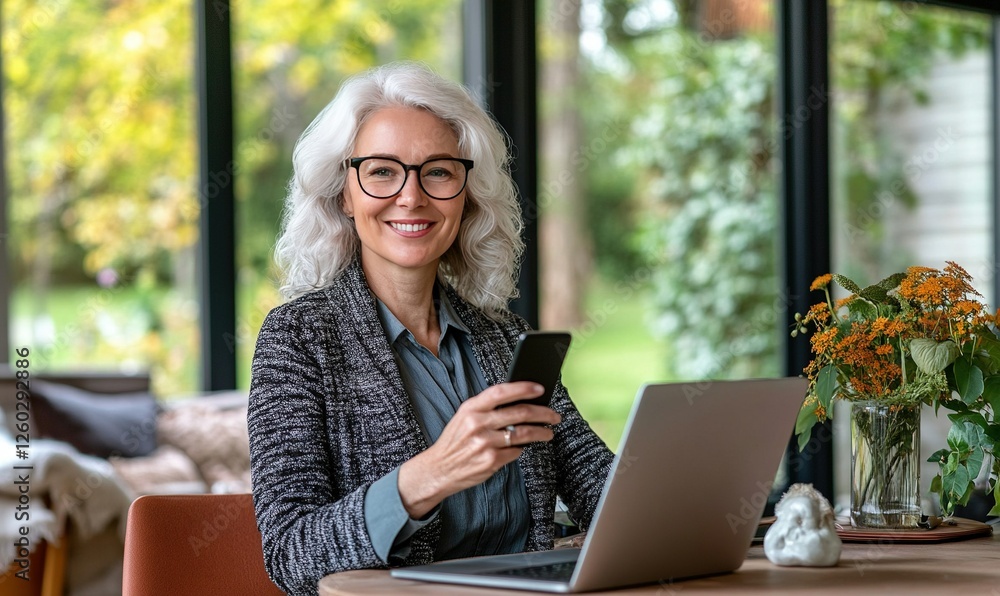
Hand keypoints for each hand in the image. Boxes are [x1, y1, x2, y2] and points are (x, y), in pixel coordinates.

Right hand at [397, 381, 560, 518]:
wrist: (438, 469)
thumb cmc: (455, 441)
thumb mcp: (464, 417)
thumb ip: (487, 408)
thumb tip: (520, 401)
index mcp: (471, 408)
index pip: (501, 392)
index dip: (523, 388)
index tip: (540, 389)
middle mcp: (477, 424)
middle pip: (520, 413)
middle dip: (543, 413)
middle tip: (554, 415)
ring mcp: (485, 443)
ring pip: (523, 433)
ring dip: (541, 432)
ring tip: (548, 433)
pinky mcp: (491, 461)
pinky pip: (516, 452)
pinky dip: (522, 449)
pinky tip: (523, 447)